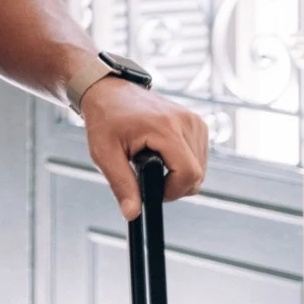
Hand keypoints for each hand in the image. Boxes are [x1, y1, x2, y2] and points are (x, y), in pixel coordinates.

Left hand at [81, 77, 208, 219]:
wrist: (108, 90)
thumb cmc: (104, 117)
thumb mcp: (104, 153)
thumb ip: (121, 184)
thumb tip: (133, 213)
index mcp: (166, 128)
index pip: (189, 174)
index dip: (172, 191)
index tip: (151, 188)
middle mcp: (186, 121)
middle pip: (196, 175)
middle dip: (173, 185)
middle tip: (146, 174)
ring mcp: (194, 120)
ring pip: (199, 168)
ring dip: (178, 174)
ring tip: (151, 160)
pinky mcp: (196, 122)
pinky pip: (199, 156)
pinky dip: (183, 163)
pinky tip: (162, 154)